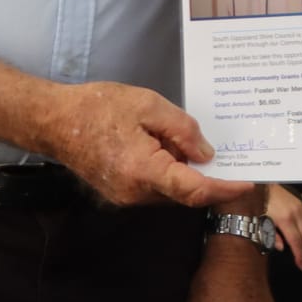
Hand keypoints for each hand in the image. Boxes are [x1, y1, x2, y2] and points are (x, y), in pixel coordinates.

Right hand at [38, 81, 258, 207]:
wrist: (53, 120)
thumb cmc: (97, 107)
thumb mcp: (148, 105)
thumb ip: (181, 130)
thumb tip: (206, 153)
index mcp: (143, 170)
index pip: (194, 189)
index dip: (224, 188)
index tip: (248, 181)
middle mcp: (135, 192)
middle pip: (185, 193)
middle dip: (210, 177)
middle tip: (234, 157)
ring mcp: (126, 196)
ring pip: (171, 191)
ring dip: (188, 172)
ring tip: (197, 144)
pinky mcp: (120, 192)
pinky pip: (156, 187)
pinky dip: (171, 172)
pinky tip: (173, 148)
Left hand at [268, 185, 301, 272]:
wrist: (264, 184)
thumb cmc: (260, 204)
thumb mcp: (261, 221)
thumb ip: (271, 235)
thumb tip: (282, 248)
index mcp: (284, 220)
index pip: (296, 242)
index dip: (300, 255)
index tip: (301, 266)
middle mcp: (296, 214)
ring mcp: (300, 209)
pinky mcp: (301, 205)